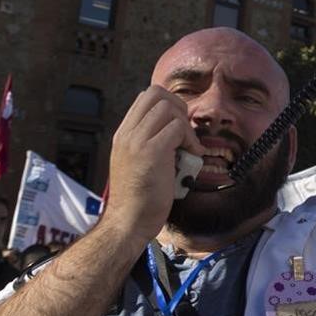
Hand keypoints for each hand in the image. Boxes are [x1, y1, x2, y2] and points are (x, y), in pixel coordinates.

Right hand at [102, 87, 205, 241]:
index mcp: (123, 134)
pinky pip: (177, 128)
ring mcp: (137, 141)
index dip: (168, 104)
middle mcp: (127, 134)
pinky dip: (190, 139)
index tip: (178, 126)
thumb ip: (149, 141)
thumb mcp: (137, 161)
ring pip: (168, 108)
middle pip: (156, 93)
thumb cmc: (139, 197)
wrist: (128, 222)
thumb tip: (175, 127)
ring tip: (188, 147)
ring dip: (185, 125)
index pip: (146, 96)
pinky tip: (191, 155)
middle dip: (178, 107)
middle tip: (185, 132)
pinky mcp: (151, 152)